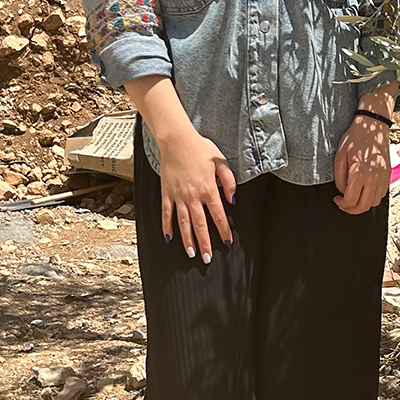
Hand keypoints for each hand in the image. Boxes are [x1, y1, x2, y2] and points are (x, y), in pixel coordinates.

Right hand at [155, 129, 236, 262]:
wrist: (177, 140)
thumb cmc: (201, 149)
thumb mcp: (221, 162)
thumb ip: (229, 181)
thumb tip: (233, 200)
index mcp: (208, 189)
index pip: (218, 215)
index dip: (224, 230)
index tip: (227, 242)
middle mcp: (193, 196)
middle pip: (200, 225)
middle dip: (205, 243)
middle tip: (207, 259)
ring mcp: (178, 196)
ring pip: (183, 223)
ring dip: (188, 240)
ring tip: (191, 253)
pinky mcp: (167, 193)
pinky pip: (166, 213)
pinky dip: (167, 226)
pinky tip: (169, 238)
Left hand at [333, 113, 390, 213]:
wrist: (373, 127)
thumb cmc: (355, 139)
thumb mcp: (339, 156)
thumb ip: (339, 178)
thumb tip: (342, 191)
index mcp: (360, 174)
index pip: (350, 201)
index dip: (341, 204)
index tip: (337, 200)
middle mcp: (374, 178)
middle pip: (363, 207)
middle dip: (351, 209)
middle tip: (344, 204)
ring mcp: (383, 178)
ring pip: (374, 203)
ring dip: (363, 204)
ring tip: (354, 197)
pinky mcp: (388, 176)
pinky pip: (381, 195)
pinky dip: (372, 197)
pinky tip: (364, 190)